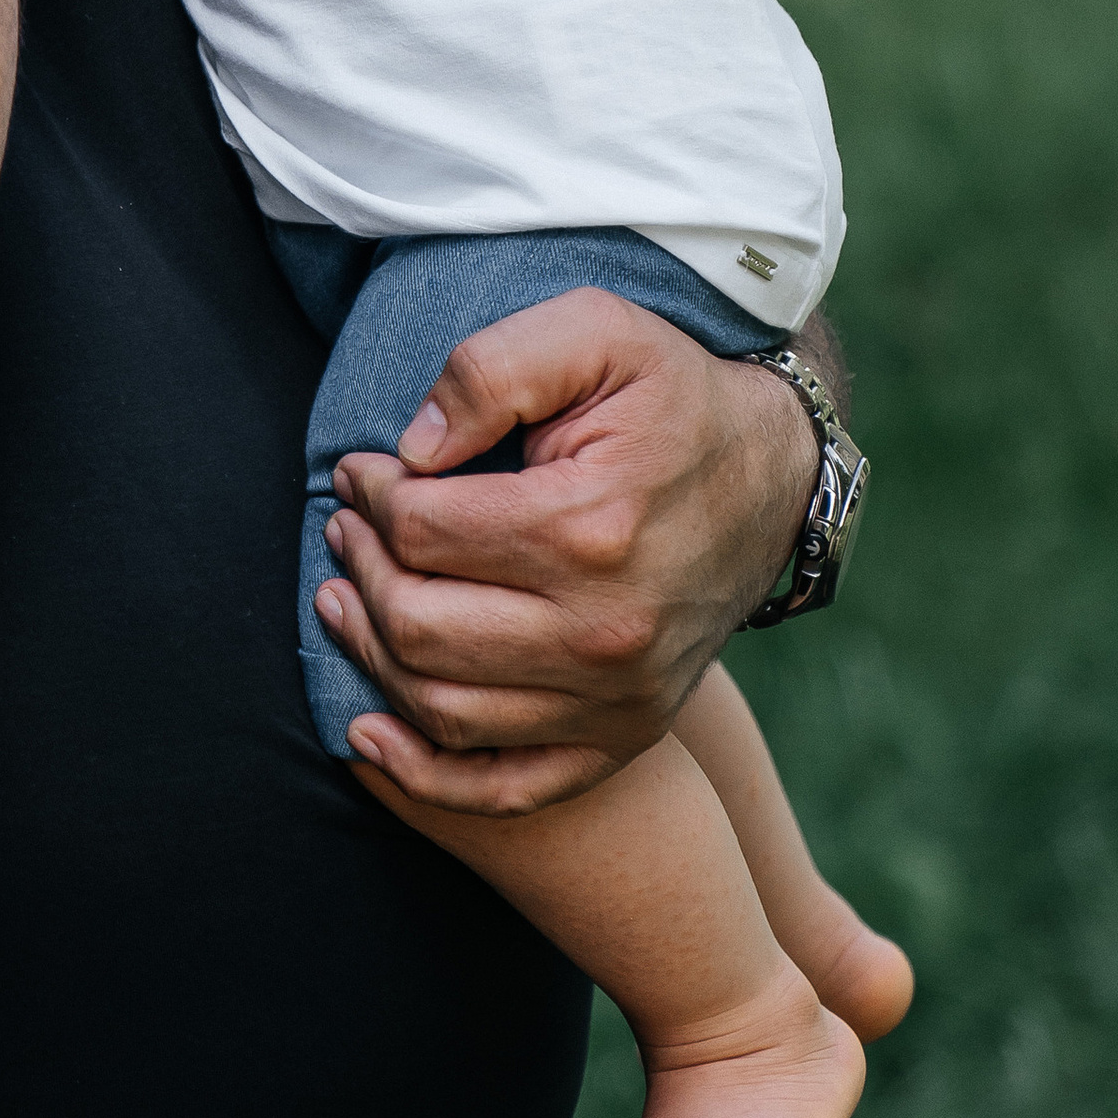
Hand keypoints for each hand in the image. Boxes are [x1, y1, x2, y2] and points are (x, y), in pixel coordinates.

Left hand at [311, 289, 819, 813]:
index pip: (421, 530)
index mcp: (590, 528)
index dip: (370, 495)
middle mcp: (605, 632)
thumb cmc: (672, 397)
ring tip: (344, 598)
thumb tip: (412, 447)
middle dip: (359, 569)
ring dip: (369, 653)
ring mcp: (617, 700)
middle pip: (418, 625)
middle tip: (343, 529)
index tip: (359, 473)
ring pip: (441, 706)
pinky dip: (423, 773)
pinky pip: (504, 786)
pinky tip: (367, 732)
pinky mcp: (623, 738)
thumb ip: (494, 369)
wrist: (773, 478)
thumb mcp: (596, 332)